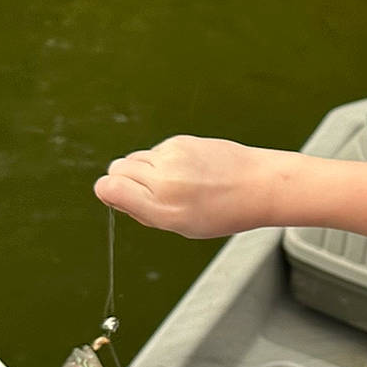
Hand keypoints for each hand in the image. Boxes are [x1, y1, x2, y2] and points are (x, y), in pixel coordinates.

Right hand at [95, 136, 284, 237]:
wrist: (259, 184)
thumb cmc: (223, 211)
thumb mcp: (182, 226)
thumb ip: (144, 211)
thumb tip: (112, 193)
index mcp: (162, 209)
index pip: (107, 188)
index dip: (109, 192)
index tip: (122, 198)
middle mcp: (164, 180)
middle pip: (116, 169)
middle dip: (126, 181)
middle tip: (152, 193)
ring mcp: (171, 156)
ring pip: (134, 158)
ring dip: (144, 170)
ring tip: (174, 183)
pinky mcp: (180, 141)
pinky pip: (155, 150)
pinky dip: (163, 160)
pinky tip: (188, 170)